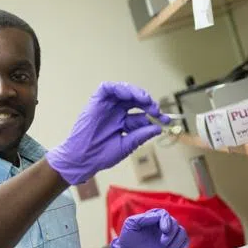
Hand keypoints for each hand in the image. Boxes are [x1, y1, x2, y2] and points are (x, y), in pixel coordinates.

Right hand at [46, 82, 167, 184]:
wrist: (82, 159)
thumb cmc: (101, 155)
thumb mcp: (126, 145)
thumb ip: (141, 135)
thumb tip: (158, 127)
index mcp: (123, 123)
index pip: (142, 114)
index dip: (155, 115)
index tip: (164, 119)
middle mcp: (115, 113)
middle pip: (135, 100)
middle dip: (148, 102)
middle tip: (155, 109)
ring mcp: (106, 107)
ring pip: (123, 91)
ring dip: (136, 92)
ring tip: (145, 100)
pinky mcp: (95, 102)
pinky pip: (106, 88)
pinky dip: (118, 88)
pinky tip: (128, 95)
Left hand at [110, 208, 188, 247]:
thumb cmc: (128, 237)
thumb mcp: (131, 224)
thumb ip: (143, 218)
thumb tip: (157, 216)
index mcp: (153, 216)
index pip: (164, 214)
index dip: (167, 221)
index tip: (164, 230)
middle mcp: (162, 224)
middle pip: (175, 223)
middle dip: (171, 233)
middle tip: (163, 242)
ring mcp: (168, 235)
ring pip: (182, 232)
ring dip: (177, 240)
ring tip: (167, 247)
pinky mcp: (172, 245)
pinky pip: (184, 243)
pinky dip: (181, 245)